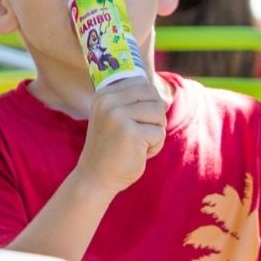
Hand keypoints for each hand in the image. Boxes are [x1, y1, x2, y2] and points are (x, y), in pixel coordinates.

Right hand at [77, 76, 167, 194]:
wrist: (95, 178)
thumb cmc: (111, 149)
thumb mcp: (115, 119)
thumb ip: (133, 104)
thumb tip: (165, 100)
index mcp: (104, 94)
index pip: (141, 83)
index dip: (149, 102)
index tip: (136, 121)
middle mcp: (109, 101)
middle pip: (153, 96)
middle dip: (155, 117)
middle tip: (140, 134)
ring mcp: (118, 115)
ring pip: (159, 113)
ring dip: (155, 133)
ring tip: (137, 144)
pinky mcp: (131, 132)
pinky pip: (159, 133)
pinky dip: (155, 147)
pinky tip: (138, 154)